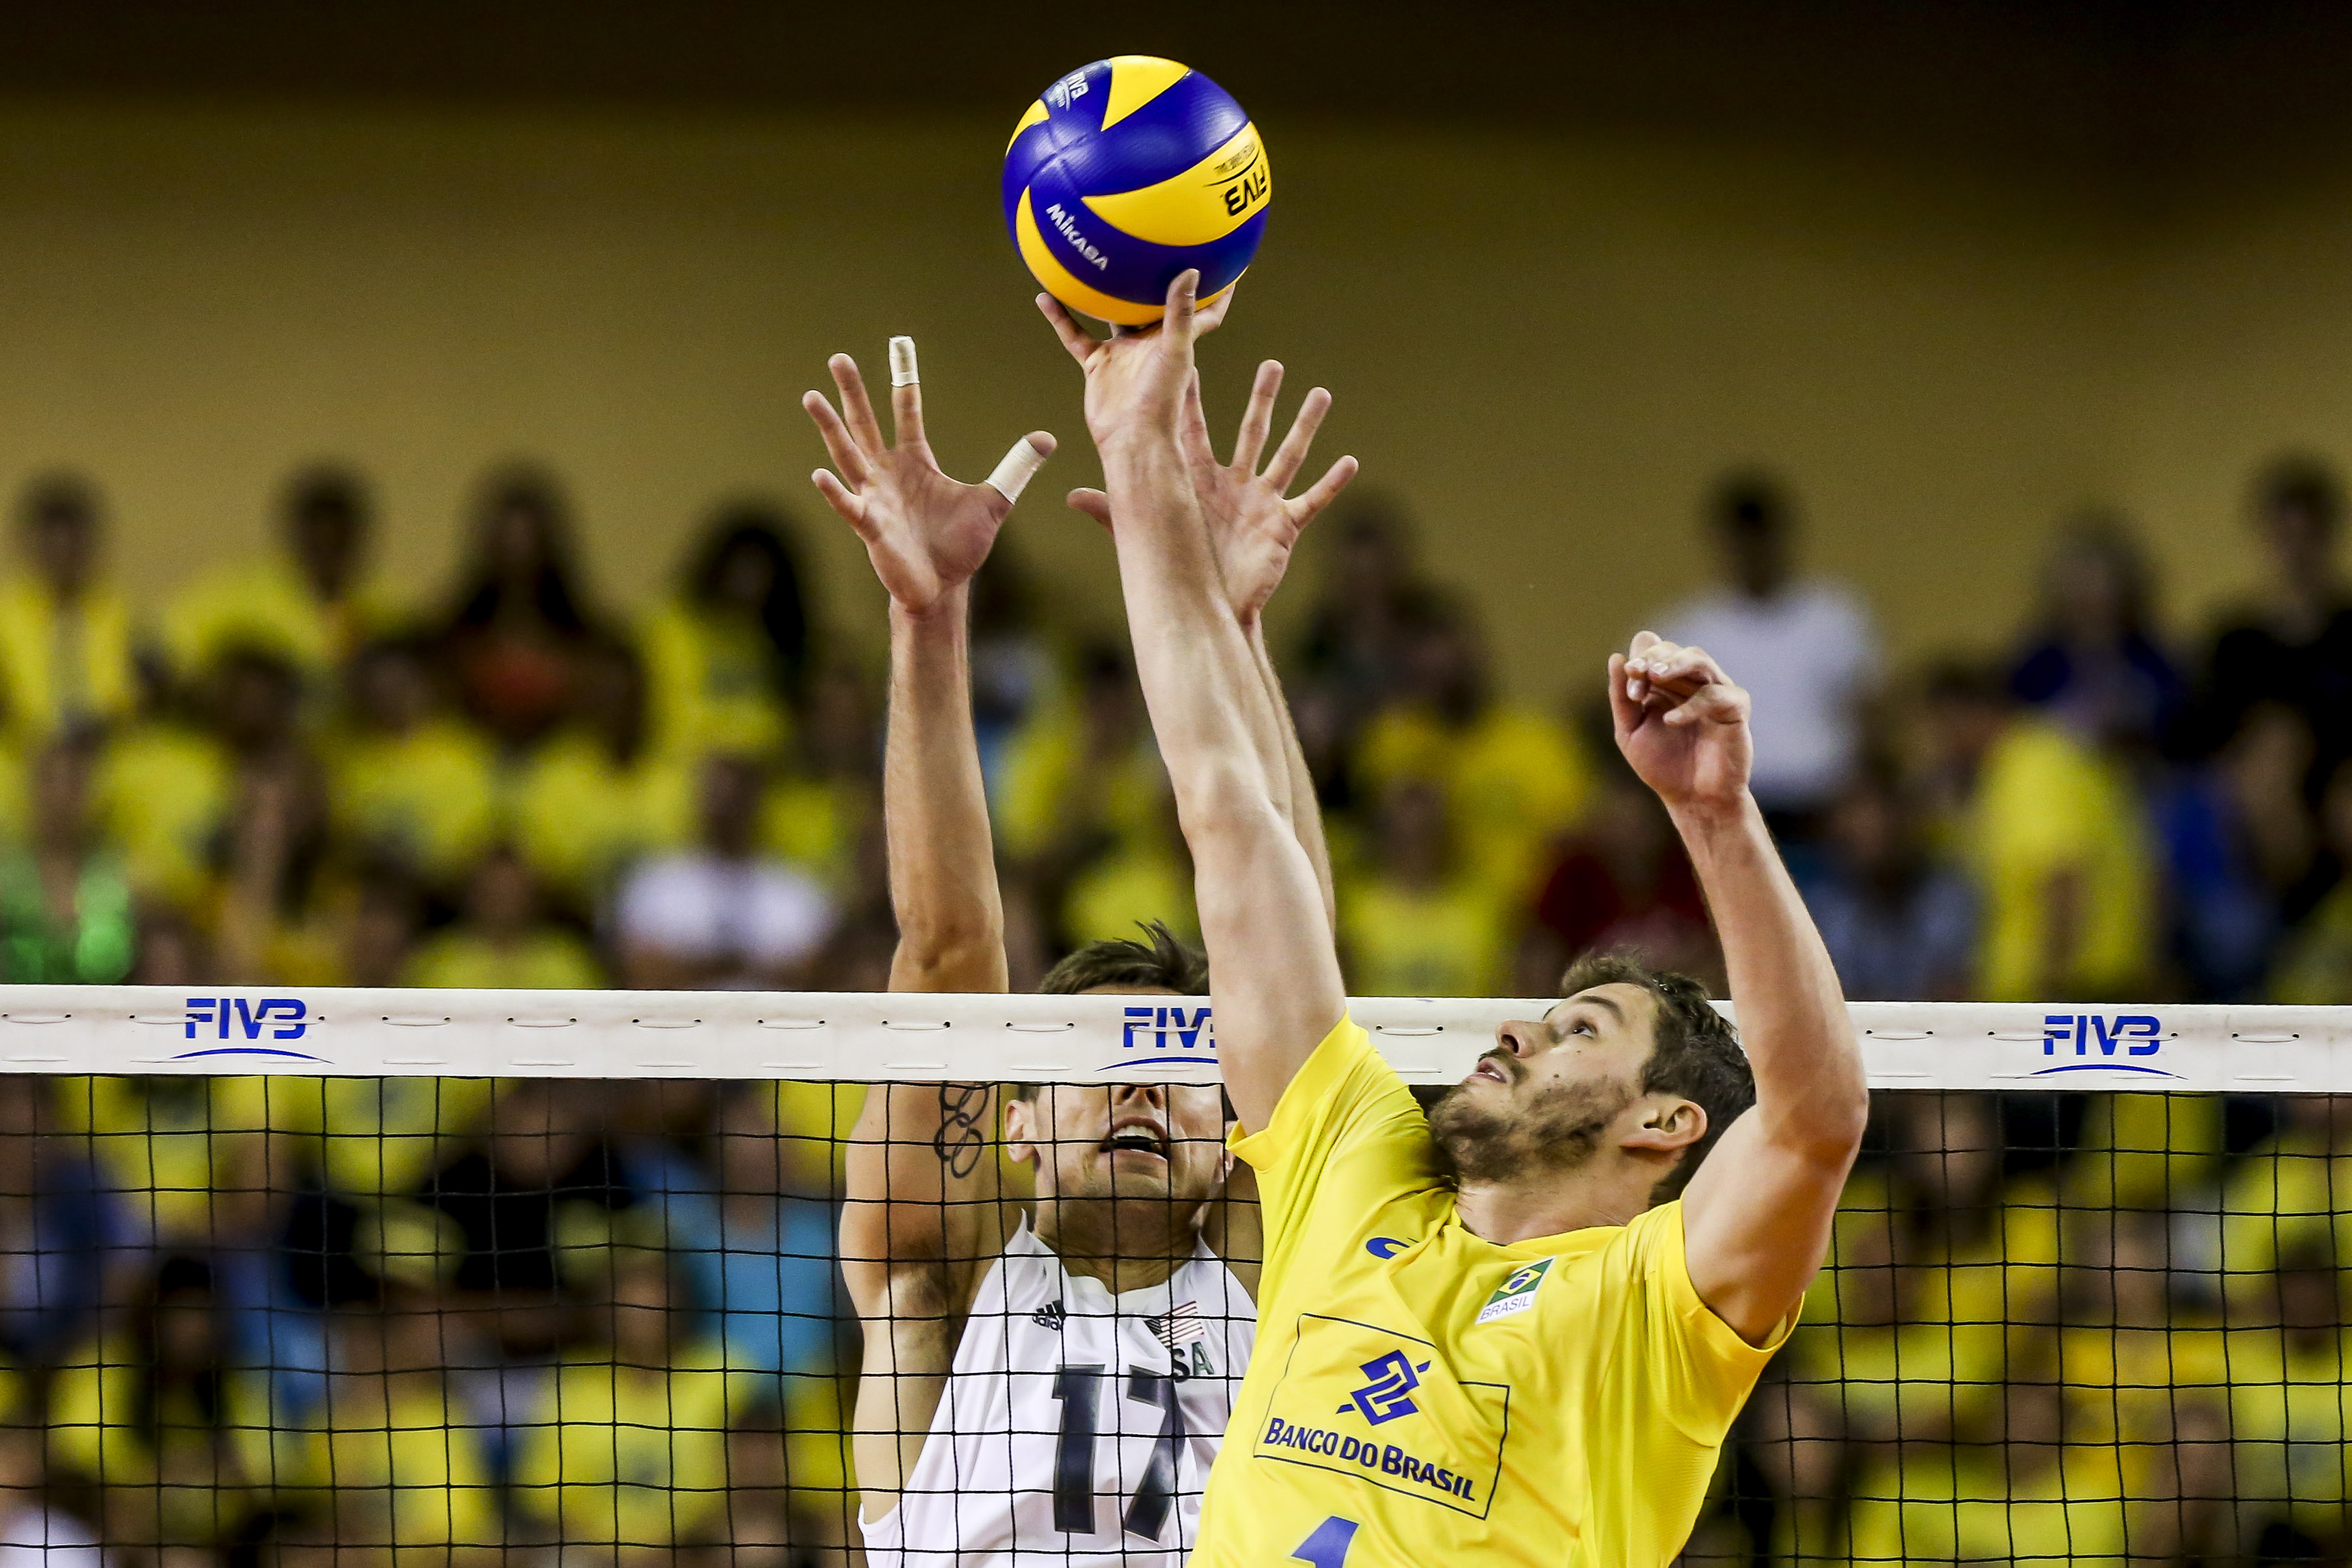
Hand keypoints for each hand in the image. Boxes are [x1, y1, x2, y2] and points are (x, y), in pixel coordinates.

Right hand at [803, 350, 1053, 616]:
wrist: (943, 587)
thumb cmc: (960, 546)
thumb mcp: (993, 501)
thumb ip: (1015, 468)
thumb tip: (1048, 438)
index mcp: (916, 461)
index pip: (907, 412)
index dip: (904, 380)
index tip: (897, 345)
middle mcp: (889, 473)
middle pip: (867, 423)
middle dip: (853, 392)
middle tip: (839, 358)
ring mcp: (875, 497)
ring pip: (847, 454)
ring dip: (831, 427)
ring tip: (812, 396)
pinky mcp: (871, 527)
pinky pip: (849, 505)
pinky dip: (835, 491)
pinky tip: (821, 473)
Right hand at [1039, 270, 1228, 455]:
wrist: (1130, 438)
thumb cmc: (1161, 400)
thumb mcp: (1175, 350)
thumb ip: (1180, 312)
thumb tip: (1192, 271)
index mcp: (1176, 338)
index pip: (1203, 309)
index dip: (1217, 288)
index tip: (1226, 261)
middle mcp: (1150, 342)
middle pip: (1154, 303)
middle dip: (1156, 278)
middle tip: (1154, 244)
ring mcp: (1123, 352)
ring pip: (1109, 312)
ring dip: (1102, 290)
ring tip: (1092, 258)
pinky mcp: (1098, 363)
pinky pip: (1075, 334)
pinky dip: (1060, 317)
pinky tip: (1044, 295)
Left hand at [1068, 361, 1358, 624]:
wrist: (1206, 609)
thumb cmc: (1176, 571)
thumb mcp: (1144, 536)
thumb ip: (1111, 511)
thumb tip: (1071, 494)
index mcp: (1198, 480)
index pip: (1194, 429)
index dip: (1193, 398)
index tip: (1189, 362)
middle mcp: (1232, 484)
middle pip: (1251, 430)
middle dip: (1262, 398)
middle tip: (1272, 364)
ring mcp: (1260, 502)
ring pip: (1288, 454)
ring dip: (1305, 425)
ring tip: (1321, 393)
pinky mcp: (1282, 526)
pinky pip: (1313, 500)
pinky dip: (1332, 482)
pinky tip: (1350, 460)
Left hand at [1607, 632, 1754, 812]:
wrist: (1692, 799)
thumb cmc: (1662, 765)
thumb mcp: (1630, 731)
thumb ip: (1622, 697)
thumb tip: (1615, 658)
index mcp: (1663, 682)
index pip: (1652, 648)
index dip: (1639, 657)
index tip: (1629, 676)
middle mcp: (1690, 681)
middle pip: (1673, 649)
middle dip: (1653, 658)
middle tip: (1638, 672)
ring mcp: (1715, 691)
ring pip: (1699, 659)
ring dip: (1675, 663)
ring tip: (1655, 675)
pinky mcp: (1735, 708)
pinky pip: (1715, 696)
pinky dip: (1692, 706)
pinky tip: (1671, 720)